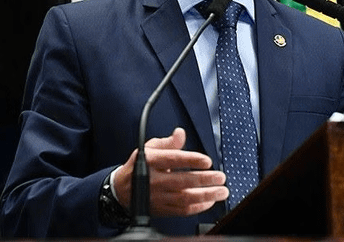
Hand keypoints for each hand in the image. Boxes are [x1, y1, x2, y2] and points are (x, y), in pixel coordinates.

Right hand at [113, 127, 228, 216]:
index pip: (173, 160)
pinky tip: (210, 201)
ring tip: (222, 191)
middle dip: (204, 180)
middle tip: (221, 177)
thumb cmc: (139, 166)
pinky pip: (182, 211)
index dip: (191, 160)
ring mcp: (157, 197)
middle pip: (181, 181)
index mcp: (150, 161)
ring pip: (184, 198)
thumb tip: (180, 133)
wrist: (122, 190)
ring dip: (206, 195)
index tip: (207, 161)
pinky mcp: (161, 209)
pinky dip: (198, 207)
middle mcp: (154, 180)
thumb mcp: (149, 149)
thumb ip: (168, 142)